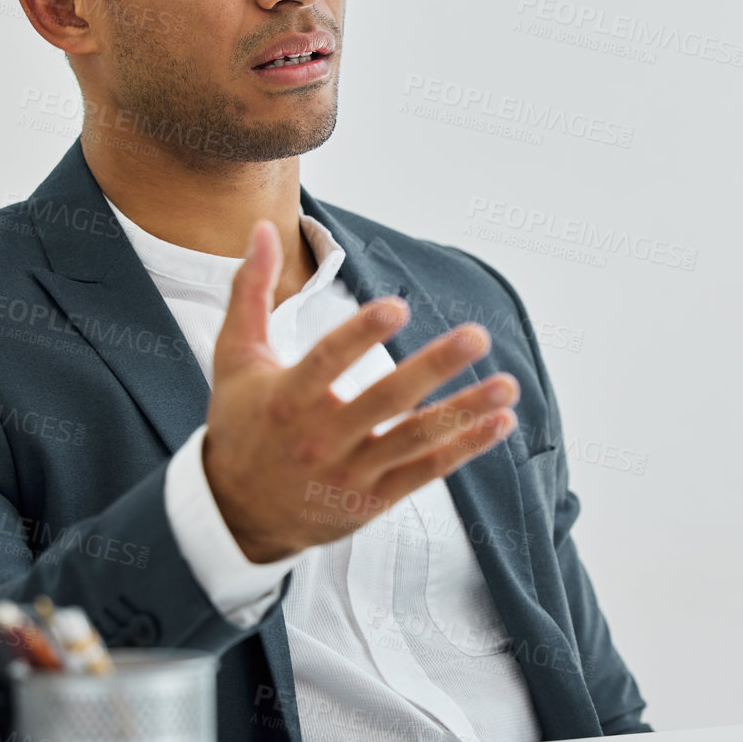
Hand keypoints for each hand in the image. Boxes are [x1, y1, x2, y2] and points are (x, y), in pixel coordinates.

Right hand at [200, 219, 519, 562]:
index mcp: (286, 398)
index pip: (326, 362)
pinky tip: (499, 422)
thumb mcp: (235, 358)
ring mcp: (350, 472)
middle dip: (434, 367)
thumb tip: (261, 228)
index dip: (361, 335)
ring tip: (507, 384)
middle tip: (477, 336)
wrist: (236, 513)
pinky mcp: (372, 500)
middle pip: (384, 400)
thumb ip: (250, 291)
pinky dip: (465, 448)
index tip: (398, 306)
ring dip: (465, 411)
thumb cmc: (240, 424)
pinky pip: (425, 471)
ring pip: (415, 438)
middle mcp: (320, 438)